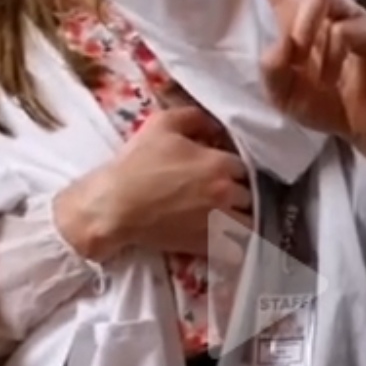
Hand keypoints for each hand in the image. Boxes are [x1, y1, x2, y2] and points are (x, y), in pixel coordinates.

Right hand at [53, 104, 252, 260]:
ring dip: (243, 219)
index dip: (233, 169)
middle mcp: (226, 193)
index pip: (244, 166)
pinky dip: (236, 244)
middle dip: (240, 193)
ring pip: (250, 223)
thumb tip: (216, 126)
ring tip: (230, 218)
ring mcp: (219, 221)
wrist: (115, 206)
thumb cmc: (137, 164)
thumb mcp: (162, 124)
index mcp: (219, 163)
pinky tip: (227, 239)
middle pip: (249, 194)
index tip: (222, 173)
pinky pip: (236, 248)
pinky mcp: (208, 245)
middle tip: (223, 194)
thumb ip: (194, 117)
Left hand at [217, 0, 365, 183]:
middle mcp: (324, 7)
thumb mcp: (282, 94)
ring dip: (305, 29)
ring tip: (309, 61)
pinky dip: (339, 44)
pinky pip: (350, 27)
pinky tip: (342, 64)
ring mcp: (351, 16)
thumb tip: (283, 42)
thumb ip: (271, 69)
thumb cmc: (325, 104)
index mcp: (294, 15)